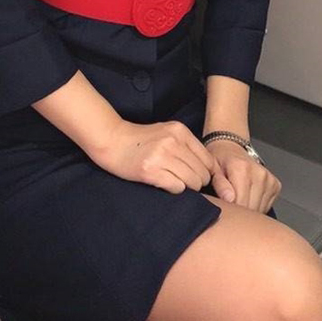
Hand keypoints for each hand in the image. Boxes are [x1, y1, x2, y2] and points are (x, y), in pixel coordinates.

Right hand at [92, 119, 214, 193]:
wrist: (113, 140)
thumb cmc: (141, 139)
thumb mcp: (167, 133)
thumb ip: (186, 145)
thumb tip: (208, 167)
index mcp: (180, 131)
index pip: (208, 158)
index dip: (208, 172)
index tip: (201, 177)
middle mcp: (173, 142)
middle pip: (202, 172)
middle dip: (198, 182)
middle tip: (188, 183)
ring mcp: (161, 156)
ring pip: (191, 181)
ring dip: (188, 187)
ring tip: (177, 183)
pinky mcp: (150, 171)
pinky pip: (177, 187)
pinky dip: (176, 190)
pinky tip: (167, 184)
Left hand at [208, 140, 281, 212]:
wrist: (232, 149)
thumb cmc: (220, 160)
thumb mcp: (213, 169)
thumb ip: (219, 184)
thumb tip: (228, 198)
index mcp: (242, 168)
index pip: (239, 202)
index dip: (230, 210)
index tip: (225, 208)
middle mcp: (259, 173)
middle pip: (250, 208)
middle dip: (239, 212)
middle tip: (230, 203)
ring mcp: (269, 179)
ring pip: (259, 210)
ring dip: (248, 210)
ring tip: (238, 198)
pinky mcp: (275, 185)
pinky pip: (266, 207)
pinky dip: (256, 207)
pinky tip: (248, 197)